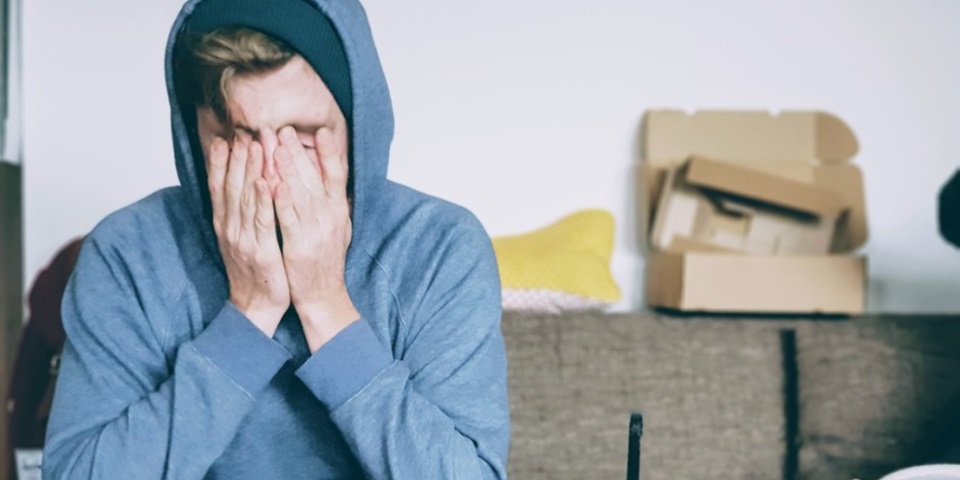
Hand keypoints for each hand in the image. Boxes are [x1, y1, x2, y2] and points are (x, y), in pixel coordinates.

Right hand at [207, 134, 289, 335]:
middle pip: (231, 186)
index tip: (225, 137)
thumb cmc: (253, 271)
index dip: (221, 161)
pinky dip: (262, 200)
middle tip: (243, 131)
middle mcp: (230, 228)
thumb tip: (241, 186)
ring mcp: (243, 238)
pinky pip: (262, 221)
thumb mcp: (241, 238)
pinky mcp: (261, 250)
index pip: (219, 186)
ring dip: (250, 169)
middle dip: (237, 157)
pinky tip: (265, 181)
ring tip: (255, 144)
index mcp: (225, 224)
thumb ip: (240, 213)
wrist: (255, 306)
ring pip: (245, 198)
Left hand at [274, 126, 358, 351]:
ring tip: (274, 145)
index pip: (337, 175)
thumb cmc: (325, 262)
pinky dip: (281, 200)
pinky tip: (272, 182)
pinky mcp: (299, 245)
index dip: (330, 152)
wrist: (323, 296)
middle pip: (314, 178)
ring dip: (287, 168)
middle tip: (282, 129)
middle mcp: (330, 218)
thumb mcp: (338, 228)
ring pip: (300, 193)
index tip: (321, 130)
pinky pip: (288, 219)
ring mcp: (316, 231)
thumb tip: (333, 178)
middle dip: (297, 152)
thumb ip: (333, 203)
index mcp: (338, 211)